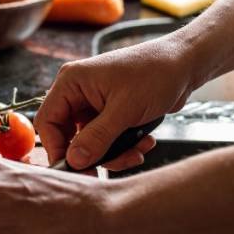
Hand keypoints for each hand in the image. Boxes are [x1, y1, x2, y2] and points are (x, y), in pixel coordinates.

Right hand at [37, 38, 195, 170]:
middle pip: (69, 135)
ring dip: (114, 153)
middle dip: (93, 154)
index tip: (74, 169)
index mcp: (72, 82)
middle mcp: (79, 92)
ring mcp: (95, 103)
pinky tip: (144, 142)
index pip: (48, 121)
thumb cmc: (155, 73)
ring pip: (91, 142)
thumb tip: (73, 161)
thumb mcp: (125, 110)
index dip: (57, 148)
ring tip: (137, 151)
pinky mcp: (111, 112)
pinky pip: (107, 139)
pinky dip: (124, 146)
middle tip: (112, 166)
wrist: (185, 64)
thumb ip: (96, 138)